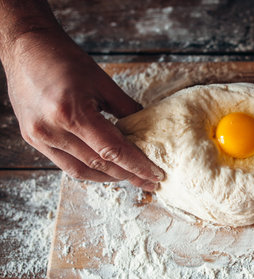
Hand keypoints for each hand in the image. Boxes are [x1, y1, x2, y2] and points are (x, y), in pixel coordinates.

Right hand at [3, 28, 163, 190]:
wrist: (27, 49)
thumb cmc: (65, 60)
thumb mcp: (102, 82)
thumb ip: (126, 108)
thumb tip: (145, 129)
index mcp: (72, 113)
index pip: (112, 150)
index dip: (137, 166)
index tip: (154, 175)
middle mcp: (53, 131)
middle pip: (99, 164)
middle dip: (128, 175)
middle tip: (148, 181)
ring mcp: (40, 137)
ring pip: (81, 171)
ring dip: (108, 177)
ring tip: (129, 177)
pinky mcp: (32, 139)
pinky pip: (65, 164)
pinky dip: (88, 169)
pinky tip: (104, 169)